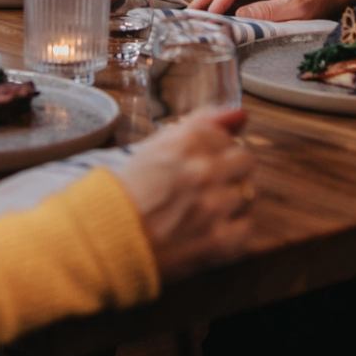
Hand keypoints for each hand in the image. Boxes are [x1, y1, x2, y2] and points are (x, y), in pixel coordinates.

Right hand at [113, 108, 255, 280]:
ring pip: (248, 194)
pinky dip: (233, 230)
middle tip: (209, 186)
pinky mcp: (218, 239)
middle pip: (245, 162)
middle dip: (231, 172)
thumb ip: (204, 123)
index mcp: (188, 141)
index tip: (201, 164)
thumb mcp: (158, 145)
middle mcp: (204, 169)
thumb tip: (242, 115)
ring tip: (204, 211)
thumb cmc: (127, 191)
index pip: (227, 137)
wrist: (106, 237)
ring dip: (231, 202)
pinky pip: (247, 227)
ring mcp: (214, 205)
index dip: (215, 152)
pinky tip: (210, 230)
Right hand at [191, 0, 351, 21]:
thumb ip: (264, 12)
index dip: (217, 2)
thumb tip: (237, 17)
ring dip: (210, 4)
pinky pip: (233, 0)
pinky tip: (210, 18)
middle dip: (204, 0)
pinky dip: (221, 8)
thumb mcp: (292, 9)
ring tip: (193, 18)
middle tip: (187, 16)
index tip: (207, 18)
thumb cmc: (315, 0)